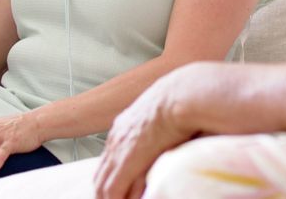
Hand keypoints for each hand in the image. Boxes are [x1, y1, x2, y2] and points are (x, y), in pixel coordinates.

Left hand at [94, 67, 203, 198]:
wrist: (183, 95)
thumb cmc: (184, 102)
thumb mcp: (166, 117)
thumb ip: (160, 134)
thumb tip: (168, 151)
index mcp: (126, 124)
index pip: (109, 157)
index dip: (112, 176)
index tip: (120, 189)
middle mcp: (117, 137)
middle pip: (101, 173)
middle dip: (105, 192)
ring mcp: (119, 148)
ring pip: (102, 185)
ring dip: (109, 198)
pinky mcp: (126, 161)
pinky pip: (112, 191)